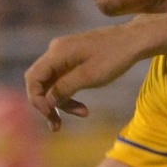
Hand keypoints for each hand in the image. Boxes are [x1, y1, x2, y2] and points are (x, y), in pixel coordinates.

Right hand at [24, 15, 166, 128]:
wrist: (134, 41)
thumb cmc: (114, 57)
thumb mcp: (89, 77)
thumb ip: (64, 89)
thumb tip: (47, 102)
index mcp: (57, 53)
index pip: (33, 78)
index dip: (37, 100)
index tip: (50, 115)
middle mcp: (56, 52)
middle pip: (40, 82)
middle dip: (47, 105)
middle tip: (57, 126)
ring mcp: (64, 55)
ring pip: (52, 84)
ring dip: (62, 102)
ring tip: (82, 114)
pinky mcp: (73, 59)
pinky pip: (63, 80)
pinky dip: (69, 94)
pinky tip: (83, 108)